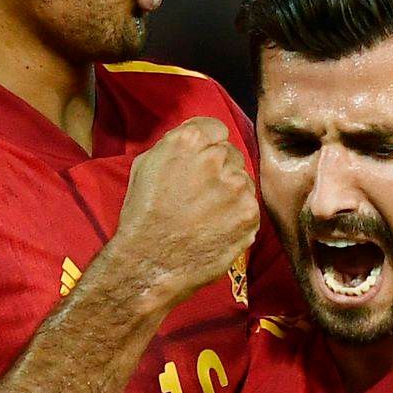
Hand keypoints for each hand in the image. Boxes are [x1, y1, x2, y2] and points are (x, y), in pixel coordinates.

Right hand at [93, 118, 255, 309]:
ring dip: (230, 193)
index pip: (216, 129)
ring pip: (243, 180)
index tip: (200, 163)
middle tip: (201, 194)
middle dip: (219, 170)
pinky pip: (250, 206)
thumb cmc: (143, 215)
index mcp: (189, 141)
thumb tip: (197, 140)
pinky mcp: (250, 213)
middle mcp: (218, 158)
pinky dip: (237, 216)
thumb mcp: (146, 165)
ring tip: (207, 214)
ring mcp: (237, 186)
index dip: (208, 146)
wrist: (150, 263)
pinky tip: (217, 228)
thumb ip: (175, 144)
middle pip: (231, 154)